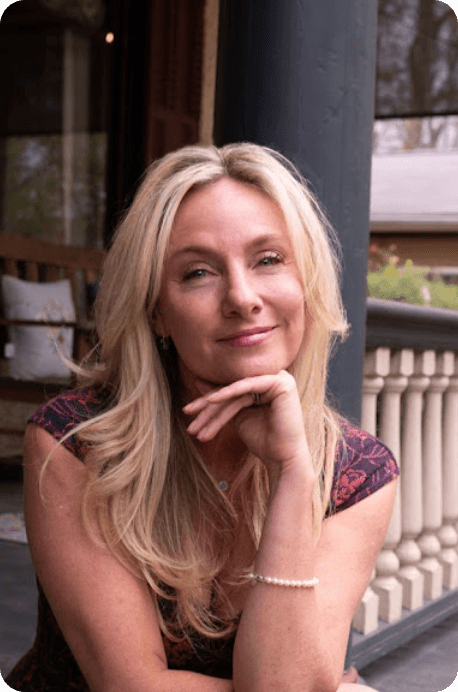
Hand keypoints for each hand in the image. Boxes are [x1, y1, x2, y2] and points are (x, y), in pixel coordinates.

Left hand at [182, 370, 312, 476]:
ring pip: (236, 390)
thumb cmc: (264, 441)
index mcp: (267, 383)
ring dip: (212, 407)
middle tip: (187, 416)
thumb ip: (222, 398)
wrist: (283, 458)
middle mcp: (275, 377)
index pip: (232, 389)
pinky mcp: (281, 382)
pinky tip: (210, 401)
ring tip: (196, 423)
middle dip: (207, 405)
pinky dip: (227, 393)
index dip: (208, 401)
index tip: (188, 412)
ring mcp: (280, 378)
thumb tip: (199, 382)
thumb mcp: (237, 417)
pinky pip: (247, 386)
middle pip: (233, 389)